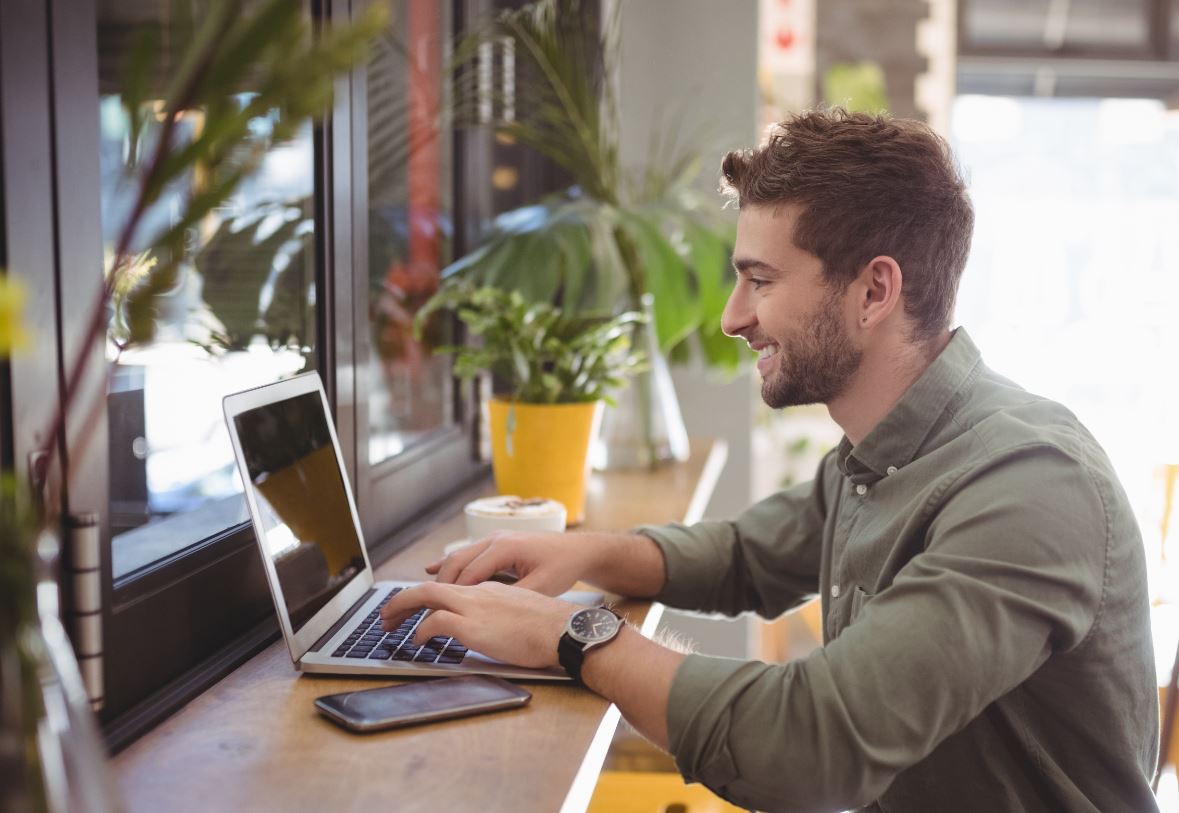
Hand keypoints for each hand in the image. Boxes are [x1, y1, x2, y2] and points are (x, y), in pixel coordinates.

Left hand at [379, 580, 576, 668]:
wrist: (565, 630)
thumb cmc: (551, 628)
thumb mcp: (520, 614)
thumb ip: (500, 617)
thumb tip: (491, 631)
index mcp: (489, 590)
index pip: (450, 586)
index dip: (427, 596)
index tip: (414, 608)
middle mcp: (478, 592)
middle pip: (430, 586)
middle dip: (403, 600)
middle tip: (388, 615)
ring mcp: (474, 606)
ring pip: (426, 596)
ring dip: (402, 609)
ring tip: (389, 624)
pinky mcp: (473, 625)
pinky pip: (435, 622)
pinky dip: (420, 630)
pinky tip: (416, 642)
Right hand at [427, 530, 595, 594]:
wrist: (579, 550)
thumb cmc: (563, 567)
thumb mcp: (541, 587)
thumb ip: (513, 596)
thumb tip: (484, 610)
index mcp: (504, 548)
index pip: (467, 575)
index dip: (449, 596)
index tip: (433, 616)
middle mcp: (494, 539)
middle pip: (455, 563)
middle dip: (435, 586)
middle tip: (418, 607)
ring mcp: (494, 539)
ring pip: (458, 557)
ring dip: (441, 576)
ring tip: (421, 597)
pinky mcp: (496, 544)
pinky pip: (467, 554)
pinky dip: (449, 564)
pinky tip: (430, 570)